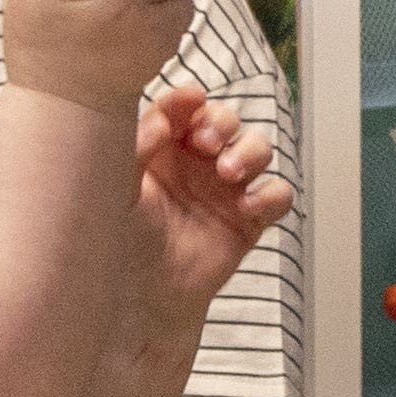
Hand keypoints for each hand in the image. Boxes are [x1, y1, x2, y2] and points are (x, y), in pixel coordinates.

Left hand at [132, 86, 284, 311]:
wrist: (145, 296)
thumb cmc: (123, 243)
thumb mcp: (118, 190)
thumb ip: (137, 148)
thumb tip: (163, 117)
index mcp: (163, 149)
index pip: (182, 109)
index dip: (189, 100)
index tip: (192, 100)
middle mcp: (197, 163)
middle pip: (225, 120)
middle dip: (223, 123)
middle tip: (208, 142)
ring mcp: (226, 189)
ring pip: (257, 148)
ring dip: (250, 152)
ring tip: (230, 173)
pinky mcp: (250, 218)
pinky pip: (277, 195)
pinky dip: (271, 196)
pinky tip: (248, 207)